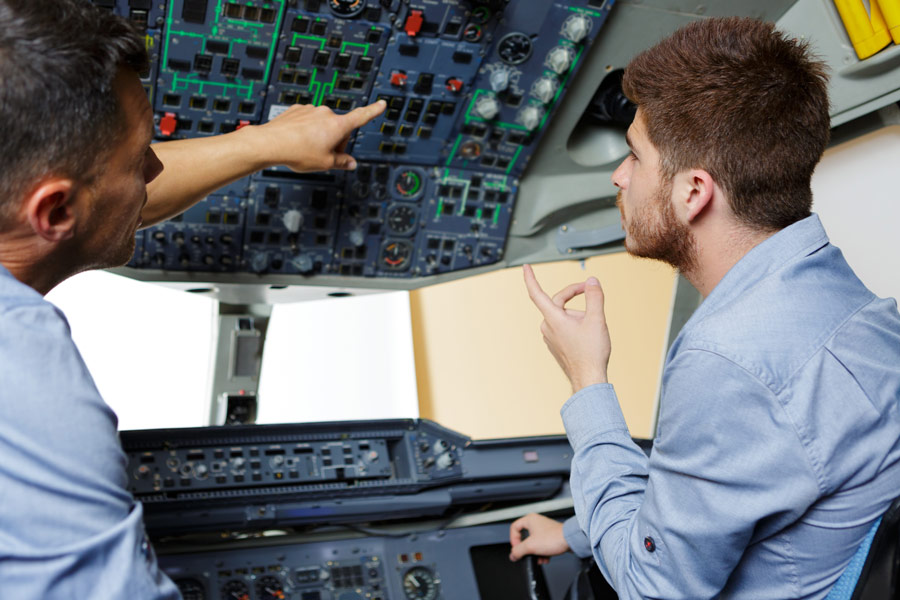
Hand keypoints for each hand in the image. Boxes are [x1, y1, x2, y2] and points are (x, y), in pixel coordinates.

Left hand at [250, 99, 385, 171]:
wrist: (270, 143)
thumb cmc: (297, 152)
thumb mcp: (325, 163)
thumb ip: (342, 163)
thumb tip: (351, 163)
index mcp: (337, 125)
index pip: (361, 117)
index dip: (373, 111)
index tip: (382, 104)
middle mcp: (325, 113)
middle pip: (339, 128)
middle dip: (335, 141)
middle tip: (323, 156)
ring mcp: (310, 110)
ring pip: (322, 125)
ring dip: (319, 137)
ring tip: (306, 150)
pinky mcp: (297, 111)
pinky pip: (308, 122)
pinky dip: (306, 131)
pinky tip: (298, 142)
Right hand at [509, 513, 569, 563]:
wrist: (571, 540)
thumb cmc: (554, 538)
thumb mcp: (530, 546)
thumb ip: (518, 551)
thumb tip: (512, 555)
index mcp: (529, 520)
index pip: (514, 528)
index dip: (513, 539)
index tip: (517, 548)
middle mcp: (536, 522)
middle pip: (524, 538)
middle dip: (527, 550)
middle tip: (527, 554)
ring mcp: (544, 529)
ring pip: (534, 543)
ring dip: (535, 553)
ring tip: (539, 558)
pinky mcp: (551, 536)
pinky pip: (542, 546)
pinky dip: (542, 553)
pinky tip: (545, 558)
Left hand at [522, 264, 610, 392]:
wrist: (588, 379)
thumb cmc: (591, 353)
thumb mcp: (597, 319)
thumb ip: (594, 297)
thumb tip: (592, 281)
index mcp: (553, 318)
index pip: (536, 293)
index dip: (530, 278)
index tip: (525, 267)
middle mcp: (547, 327)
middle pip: (557, 301)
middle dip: (574, 293)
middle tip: (590, 290)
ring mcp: (550, 337)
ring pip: (562, 315)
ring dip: (577, 312)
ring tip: (594, 324)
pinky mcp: (555, 344)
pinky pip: (563, 326)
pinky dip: (575, 323)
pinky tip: (588, 334)